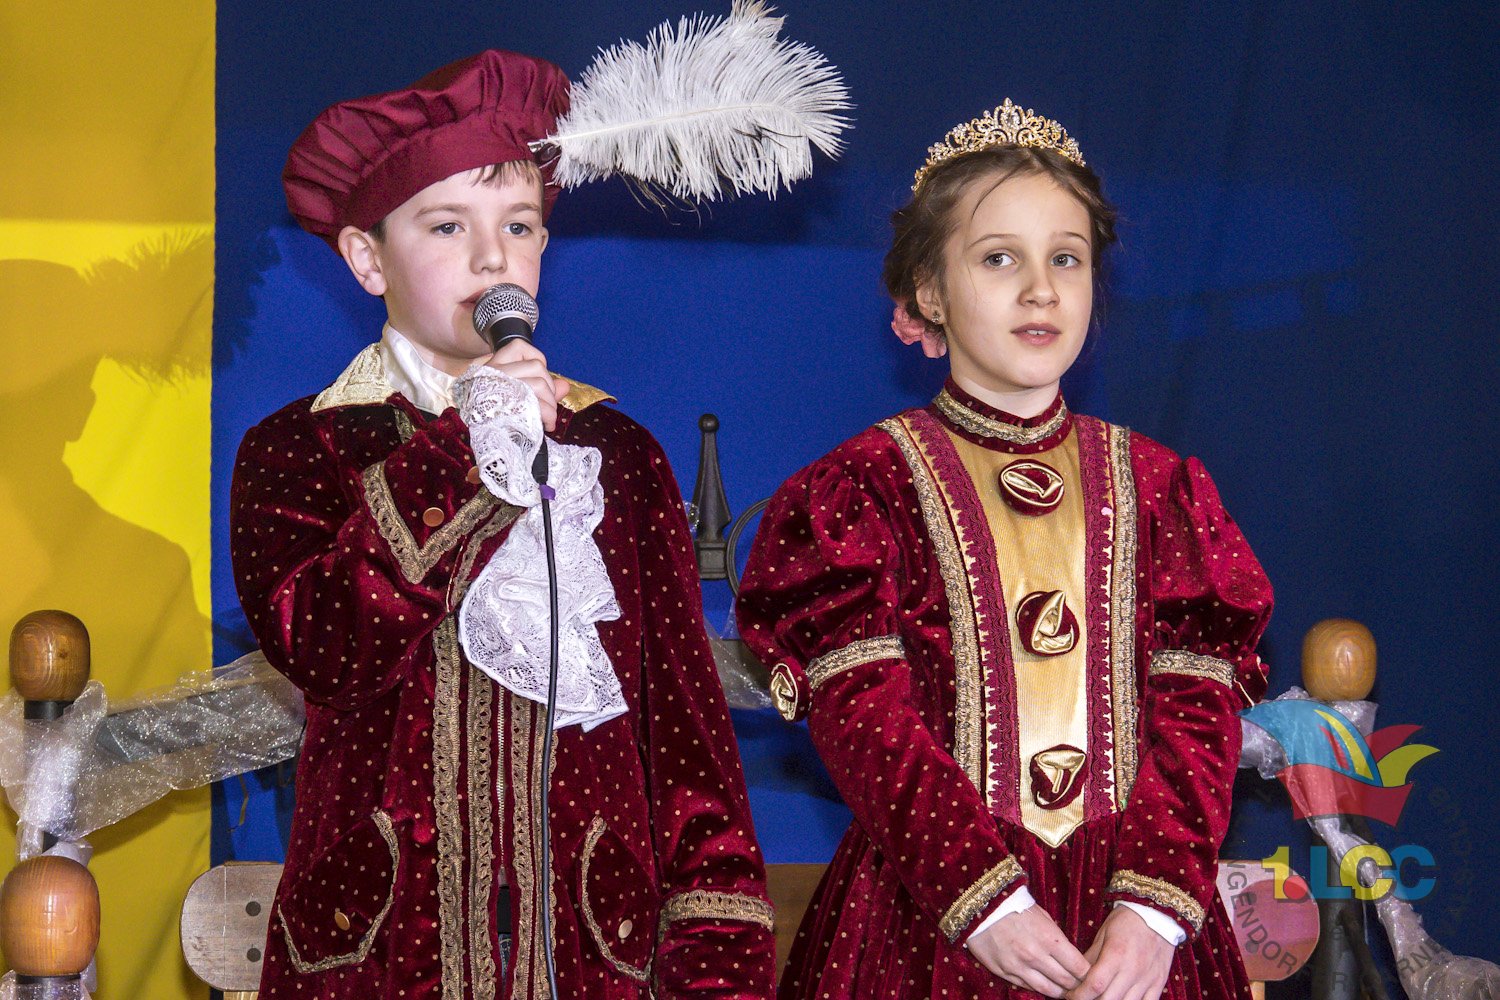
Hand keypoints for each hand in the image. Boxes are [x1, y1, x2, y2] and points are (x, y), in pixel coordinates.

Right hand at [481, 340, 570, 430]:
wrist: (479, 440)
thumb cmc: (497, 418)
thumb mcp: (519, 398)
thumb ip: (544, 390)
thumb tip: (565, 386)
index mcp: (493, 366)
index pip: (519, 347)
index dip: (537, 361)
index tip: (538, 380)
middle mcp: (493, 372)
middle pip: (537, 367)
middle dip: (550, 390)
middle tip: (548, 409)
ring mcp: (497, 387)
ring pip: (539, 383)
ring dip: (551, 405)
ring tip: (548, 419)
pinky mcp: (504, 407)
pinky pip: (537, 403)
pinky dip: (547, 413)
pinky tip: (546, 424)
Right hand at [966, 904, 1089, 997]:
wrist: (980, 906)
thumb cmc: (1015, 907)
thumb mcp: (1042, 916)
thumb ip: (1057, 939)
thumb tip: (1071, 958)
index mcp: (1049, 938)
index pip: (1079, 967)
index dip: (1089, 974)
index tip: (1091, 975)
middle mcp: (1036, 956)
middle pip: (1067, 982)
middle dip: (1077, 986)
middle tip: (1081, 986)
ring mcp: (1020, 966)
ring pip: (1049, 990)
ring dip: (1060, 992)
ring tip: (1065, 990)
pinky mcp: (1005, 972)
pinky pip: (1029, 988)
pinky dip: (1040, 989)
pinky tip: (1045, 985)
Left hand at [1065, 906, 1175, 999]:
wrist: (1156, 914)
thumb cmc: (1125, 922)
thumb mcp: (1102, 934)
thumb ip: (1090, 957)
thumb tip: (1075, 976)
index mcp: (1115, 955)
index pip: (1094, 984)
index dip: (1079, 995)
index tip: (1071, 995)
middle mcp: (1132, 970)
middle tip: (1082, 998)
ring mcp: (1147, 979)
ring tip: (1099, 999)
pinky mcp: (1158, 984)